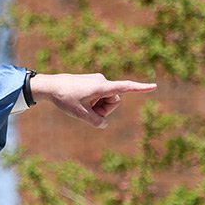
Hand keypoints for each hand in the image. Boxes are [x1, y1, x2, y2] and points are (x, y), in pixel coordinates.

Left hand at [30, 73, 156, 127]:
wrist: (50, 85)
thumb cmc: (64, 98)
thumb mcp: (80, 114)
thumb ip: (96, 121)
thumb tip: (104, 124)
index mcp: (101, 87)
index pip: (125, 87)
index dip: (140, 88)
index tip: (154, 86)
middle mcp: (102, 81)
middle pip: (114, 101)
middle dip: (104, 110)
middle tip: (87, 111)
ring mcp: (97, 80)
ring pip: (106, 100)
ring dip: (97, 106)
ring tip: (81, 105)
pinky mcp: (93, 82)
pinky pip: (99, 96)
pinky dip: (93, 102)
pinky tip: (79, 101)